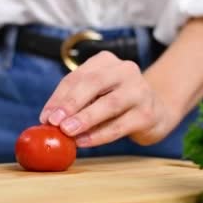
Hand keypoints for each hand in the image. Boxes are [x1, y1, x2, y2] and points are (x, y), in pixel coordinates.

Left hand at [39, 51, 171, 146]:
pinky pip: (119, 125)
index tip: (45, 116)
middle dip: (71, 103)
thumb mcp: (95, 95)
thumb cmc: (117, 101)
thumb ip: (75, 103)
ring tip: (67, 132)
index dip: (58, 97)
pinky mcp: (147, 113)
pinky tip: (84, 141)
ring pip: (108, 104)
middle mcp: (125, 70)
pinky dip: (99, 135)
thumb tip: (48, 120)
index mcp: (106, 61)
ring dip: (85, 119)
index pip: (77, 77)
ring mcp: (139, 90)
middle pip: (93, 83)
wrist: (157, 110)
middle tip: (55, 122)